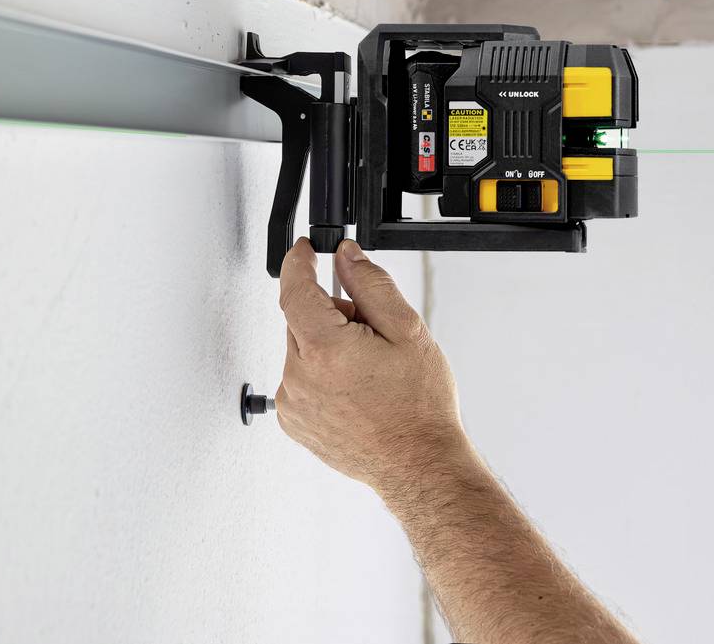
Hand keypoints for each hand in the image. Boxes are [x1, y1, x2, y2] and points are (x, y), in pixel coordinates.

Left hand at [275, 238, 466, 494]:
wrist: (418, 464)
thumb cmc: (419, 407)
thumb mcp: (407, 331)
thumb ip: (371, 285)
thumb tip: (347, 257)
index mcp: (326, 349)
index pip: (295, 289)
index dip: (298, 262)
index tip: (304, 249)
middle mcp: (300, 377)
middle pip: (301, 320)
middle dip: (332, 314)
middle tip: (371, 334)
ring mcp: (293, 403)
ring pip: (301, 350)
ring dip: (326, 346)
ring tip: (367, 371)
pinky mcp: (293, 422)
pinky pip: (300, 380)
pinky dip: (320, 374)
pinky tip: (355, 390)